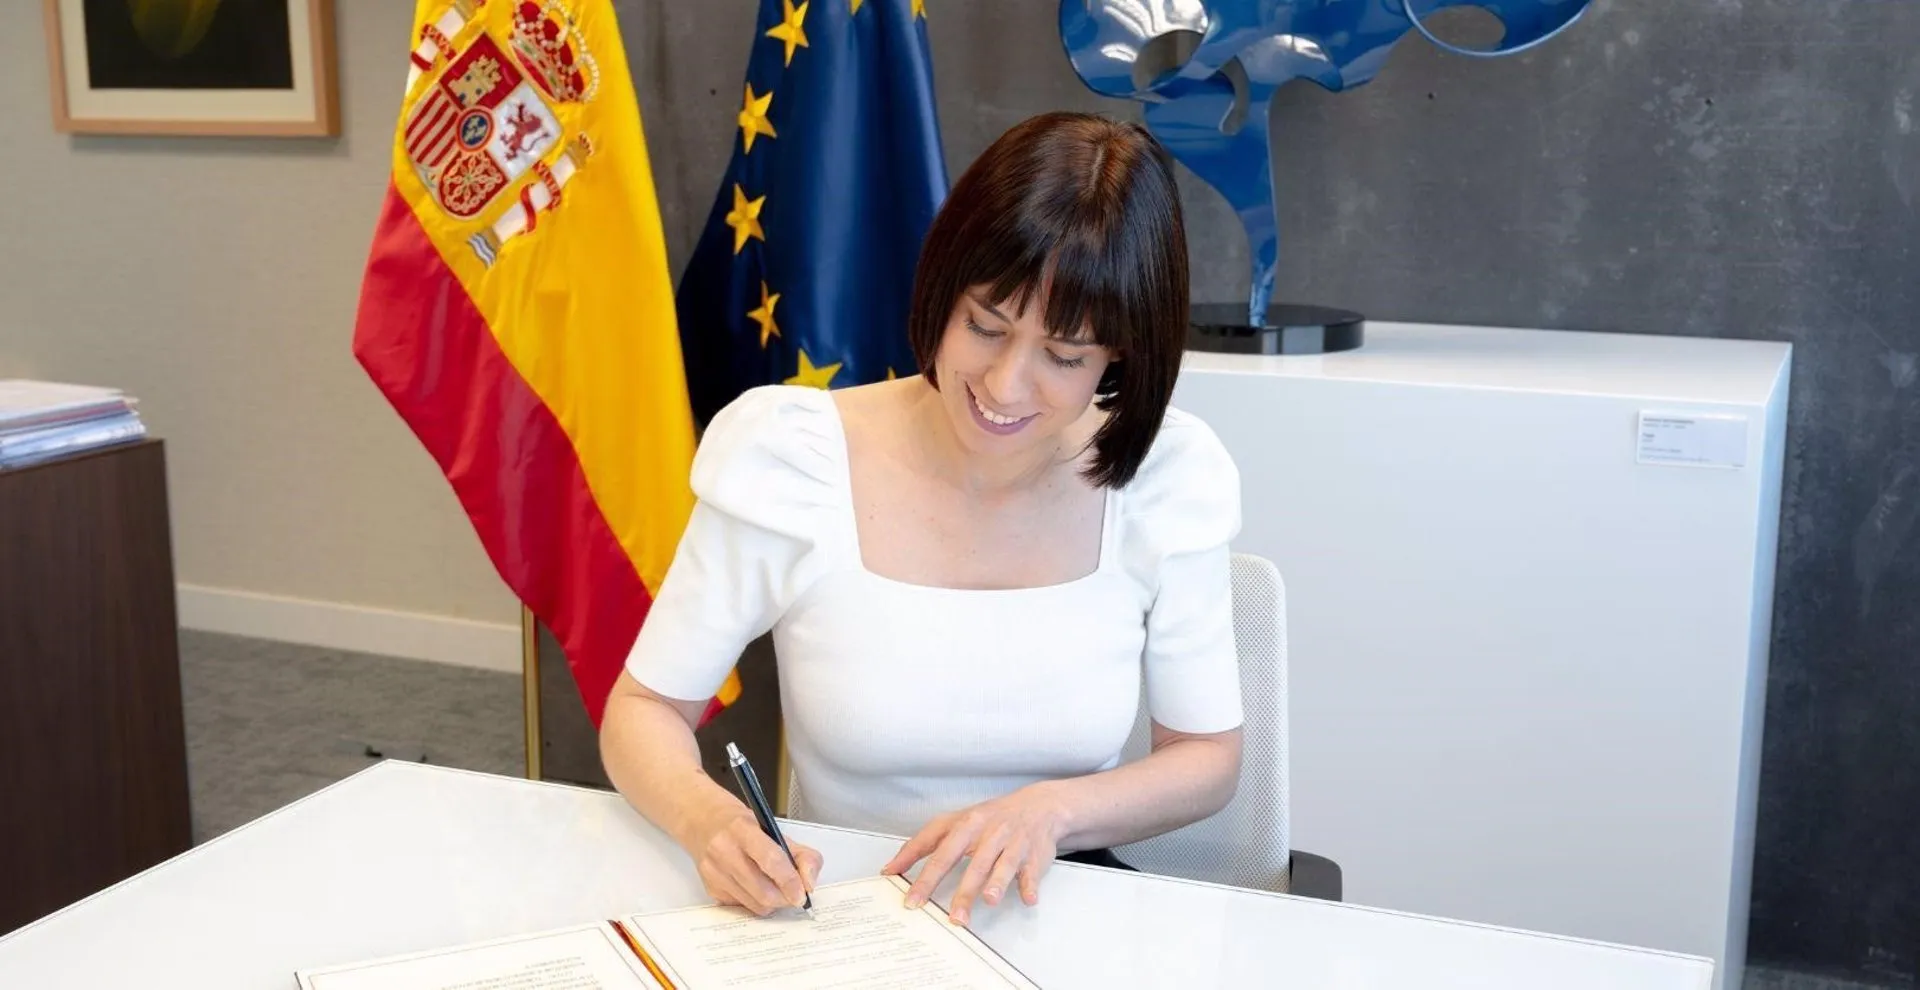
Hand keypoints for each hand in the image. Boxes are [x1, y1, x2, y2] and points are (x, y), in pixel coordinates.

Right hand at [683, 794, 821, 915]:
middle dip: (785, 898)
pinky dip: (756, 902)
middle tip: (794, 893)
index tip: (802, 893)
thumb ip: (800, 854)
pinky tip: (754, 886)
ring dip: (773, 903)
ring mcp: (714, 873)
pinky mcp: (711, 890)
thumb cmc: (739, 825)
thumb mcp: (773, 828)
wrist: (701, 822)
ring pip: (755, 905)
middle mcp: (724, 851)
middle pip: (763, 891)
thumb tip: (810, 883)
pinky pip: (743, 907)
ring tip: (775, 888)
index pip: (771, 860)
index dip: (790, 880)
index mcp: (742, 830)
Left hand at [881, 785, 1067, 925]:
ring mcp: (1012, 843)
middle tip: (951, 917)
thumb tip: (892, 868)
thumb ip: (925, 844)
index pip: (939, 851)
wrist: (1038, 806)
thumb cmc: (991, 818)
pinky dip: (1030, 884)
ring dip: (997, 884)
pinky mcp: (1033, 855)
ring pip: (1003, 865)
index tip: (910, 897)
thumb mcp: (956, 823)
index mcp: (965, 825)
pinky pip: (1032, 871)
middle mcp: (988, 833)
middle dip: (962, 891)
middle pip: (973, 863)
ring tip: (988, 901)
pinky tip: (1028, 898)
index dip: (924, 875)